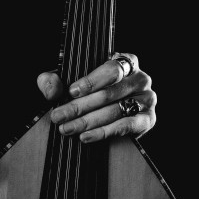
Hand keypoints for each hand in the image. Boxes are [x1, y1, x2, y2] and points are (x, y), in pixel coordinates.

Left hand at [37, 52, 156, 142]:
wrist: (109, 117)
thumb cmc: (90, 93)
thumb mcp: (69, 83)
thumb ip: (54, 81)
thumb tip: (51, 92)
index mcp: (126, 62)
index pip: (111, 70)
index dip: (91, 81)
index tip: (71, 92)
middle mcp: (140, 78)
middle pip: (109, 93)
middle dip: (80, 107)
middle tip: (59, 116)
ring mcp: (147, 98)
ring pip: (115, 111)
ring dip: (88, 122)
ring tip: (67, 128)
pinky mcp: (147, 119)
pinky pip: (125, 126)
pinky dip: (104, 132)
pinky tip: (86, 136)